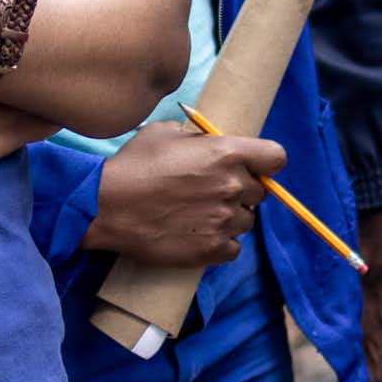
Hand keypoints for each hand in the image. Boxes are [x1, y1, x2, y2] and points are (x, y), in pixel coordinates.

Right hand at [82, 120, 283, 265]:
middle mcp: (233, 186)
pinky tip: (199, 236)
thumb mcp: (166, 132)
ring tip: (200, 216)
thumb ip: (198, 137)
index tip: (253, 168)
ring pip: (246, 221)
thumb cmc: (133, 165)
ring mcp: (225, 220)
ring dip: (230, 218)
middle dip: (240, 191)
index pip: (276, 158)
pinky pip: (234, 248)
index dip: (265, 163)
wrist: (104, 207)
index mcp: (228, 153)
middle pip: (258, 192)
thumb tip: (209, 143)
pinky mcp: (212, 249)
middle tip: (211, 193)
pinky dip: (221, 244)